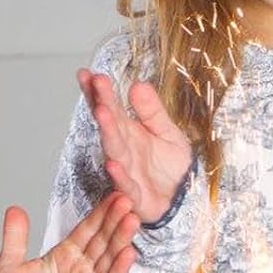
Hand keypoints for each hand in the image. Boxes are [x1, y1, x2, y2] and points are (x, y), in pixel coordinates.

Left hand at [0, 195, 137, 272]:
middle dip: (115, 221)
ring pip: (109, 259)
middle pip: (102, 241)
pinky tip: (129, 254)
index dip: (99, 213)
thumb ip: (15, 238)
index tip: (113, 194)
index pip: (86, 230)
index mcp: (64, 256)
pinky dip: (119, 271)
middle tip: (127, 199)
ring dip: (121, 240)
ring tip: (132, 220)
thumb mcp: (10, 267)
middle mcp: (80, 269)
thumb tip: (15, 208)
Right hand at [78, 69, 192, 224]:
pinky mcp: (134, 195)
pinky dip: (119, 177)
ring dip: (108, 132)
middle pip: (110, 125)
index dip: (99, 92)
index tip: (89, 74)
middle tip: (97, 83)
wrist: (183, 199)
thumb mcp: (167, 132)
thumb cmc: (171, 167)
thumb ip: (152, 111)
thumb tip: (138, 84)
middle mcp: (123, 150)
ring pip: (114, 150)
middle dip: (102, 104)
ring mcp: (126, 171)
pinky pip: (126, 185)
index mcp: (129, 132)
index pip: (110, 108)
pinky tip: (113, 165)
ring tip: (102, 113)